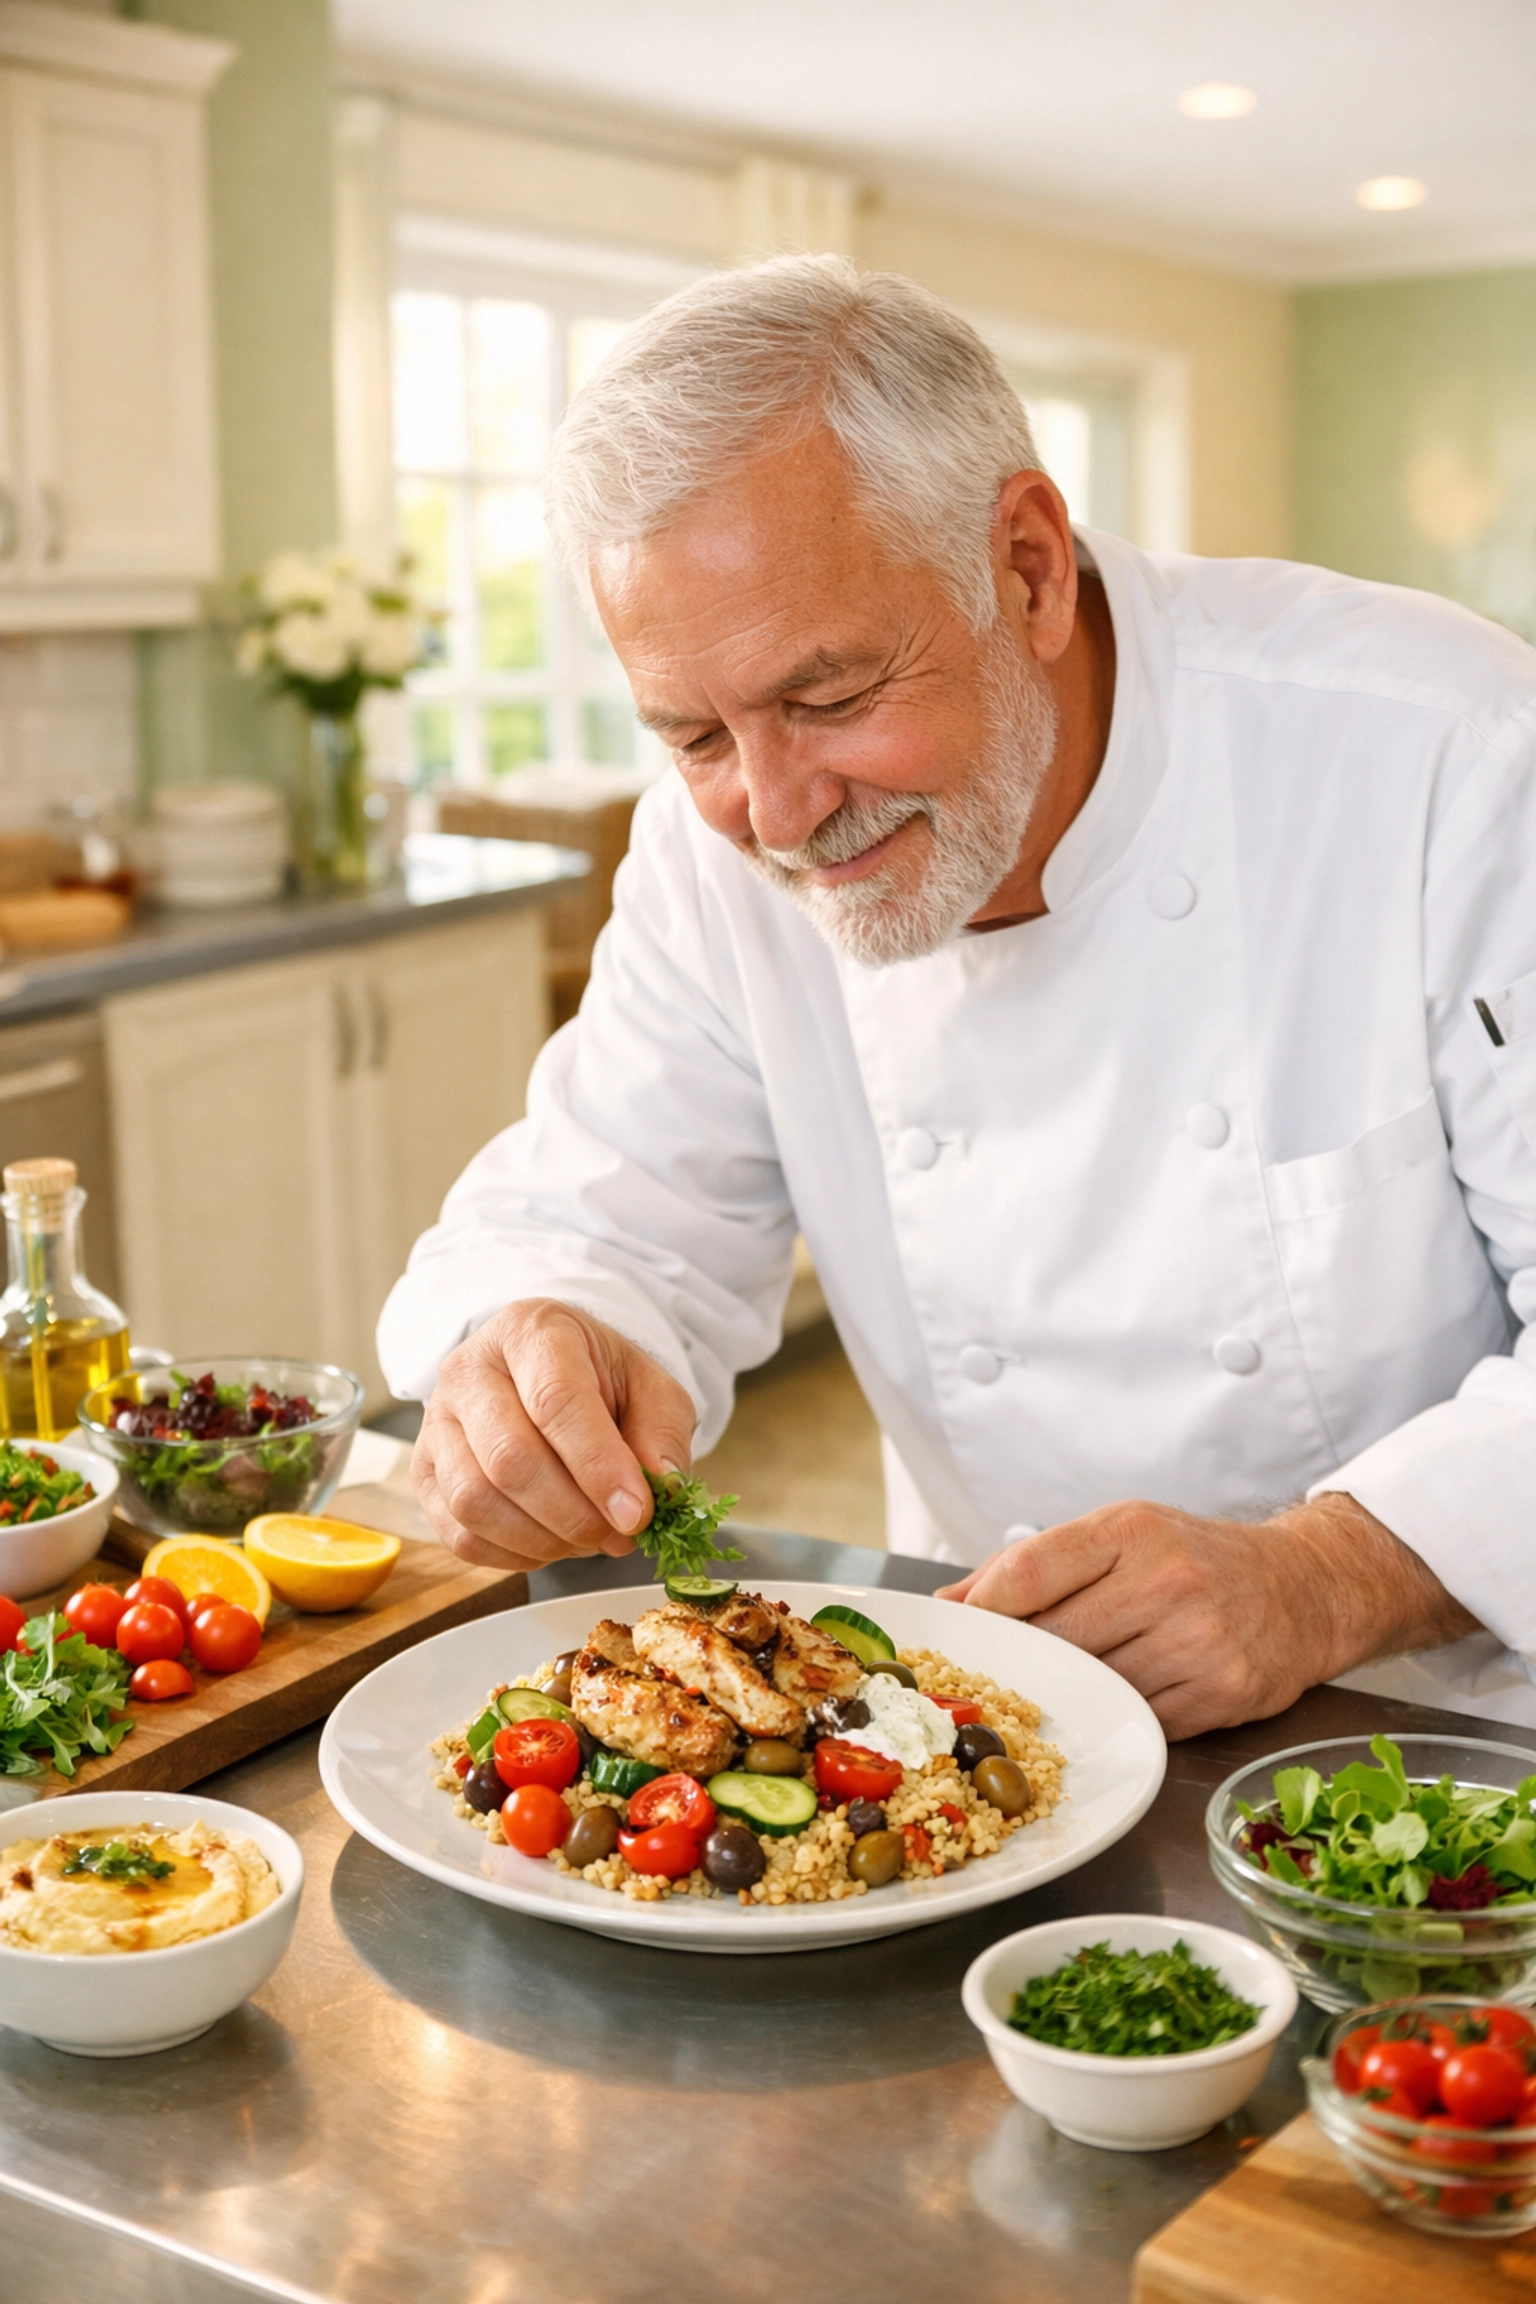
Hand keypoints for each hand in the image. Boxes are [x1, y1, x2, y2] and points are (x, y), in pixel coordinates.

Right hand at [412, 1299, 696, 1573]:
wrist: (547, 1374)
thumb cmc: (599, 1380)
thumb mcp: (650, 1389)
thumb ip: (660, 1435)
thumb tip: (660, 1491)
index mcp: (531, 1331)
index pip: (555, 1401)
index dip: (598, 1466)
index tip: (636, 1513)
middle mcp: (470, 1370)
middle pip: (509, 1458)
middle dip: (573, 1514)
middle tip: (619, 1535)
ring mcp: (437, 1422)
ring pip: (475, 1501)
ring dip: (542, 1539)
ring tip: (587, 1538)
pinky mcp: (424, 1472)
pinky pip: (459, 1533)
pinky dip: (512, 1554)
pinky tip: (550, 1543)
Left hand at [935, 1494, 1479, 1739]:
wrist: (1304, 1587)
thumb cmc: (1196, 1557)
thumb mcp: (1120, 1533)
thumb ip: (1035, 1565)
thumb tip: (951, 1604)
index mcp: (1131, 1530)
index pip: (1029, 1571)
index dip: (984, 1608)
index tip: (964, 1629)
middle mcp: (1166, 1581)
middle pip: (1055, 1637)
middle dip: (1020, 1659)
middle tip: (995, 1672)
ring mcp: (1197, 1641)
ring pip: (1094, 1685)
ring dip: (1067, 1692)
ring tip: (1057, 1687)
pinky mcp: (1219, 1694)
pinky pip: (1138, 1719)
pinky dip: (1116, 1715)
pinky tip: (1113, 1702)